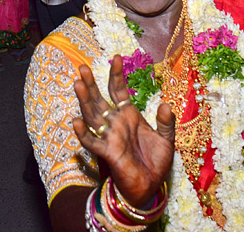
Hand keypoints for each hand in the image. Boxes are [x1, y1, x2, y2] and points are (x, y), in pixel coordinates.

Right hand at [72, 58, 174, 208]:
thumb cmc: (156, 162)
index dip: (116, 75)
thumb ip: (166, 122)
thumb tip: (166, 105)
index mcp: (129, 116)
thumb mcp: (166, 139)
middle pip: (100, 100)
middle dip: (91, 84)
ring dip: (85, 101)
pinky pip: (93, 142)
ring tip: (78, 84)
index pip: (118, 91)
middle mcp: (116, 124)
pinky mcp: (108, 153)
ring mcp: (110, 137)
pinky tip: (77, 121)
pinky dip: (84, 133)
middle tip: (82, 68)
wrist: (151, 187)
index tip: (116, 57)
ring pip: (93, 116)